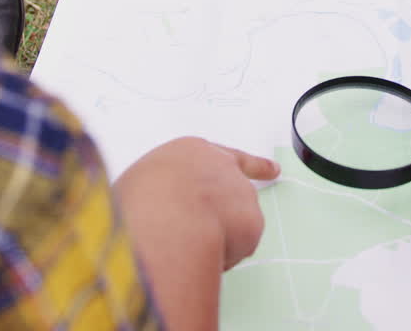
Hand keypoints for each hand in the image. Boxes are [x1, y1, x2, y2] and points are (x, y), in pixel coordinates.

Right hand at [115, 137, 279, 330]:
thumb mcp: (138, 187)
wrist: (163, 217)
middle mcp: (222, 167)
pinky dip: (222, 258)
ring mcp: (241, 192)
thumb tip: (161, 216)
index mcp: (190, 152)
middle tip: (268, 179)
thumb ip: (159, 194)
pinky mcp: (252, 221)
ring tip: (186, 245)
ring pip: (232, 223)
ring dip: (219, 237)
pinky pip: (235, 249)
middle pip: (234, 185)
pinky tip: (202, 257)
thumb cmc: (139, 202)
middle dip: (244, 192)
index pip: (220, 155)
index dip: (247, 163)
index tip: (272, 168)